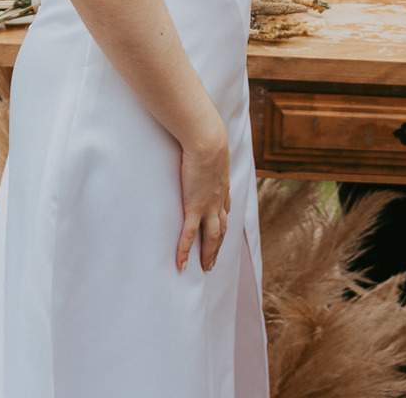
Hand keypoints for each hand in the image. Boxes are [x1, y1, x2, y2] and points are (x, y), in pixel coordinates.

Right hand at [177, 124, 230, 272]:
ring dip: (209, 253)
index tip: (220, 230)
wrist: (208, 140)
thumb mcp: (212, 146)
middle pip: (221, 228)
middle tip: (213, 260)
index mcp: (223, 185)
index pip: (224, 209)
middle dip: (218, 244)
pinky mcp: (195, 206)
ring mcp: (208, 205)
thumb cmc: (208, 138)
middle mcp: (219, 198)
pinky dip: (185, 250)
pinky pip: (189, 234)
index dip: (222, 221)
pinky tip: (181, 263)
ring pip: (212, 236)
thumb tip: (200, 141)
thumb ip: (207, 150)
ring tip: (206, 267)